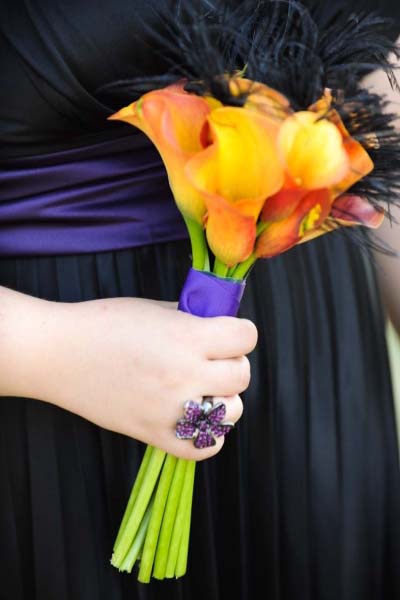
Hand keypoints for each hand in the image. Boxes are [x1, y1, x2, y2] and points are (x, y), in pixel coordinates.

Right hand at [23, 296, 256, 459]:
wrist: (59, 353)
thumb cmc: (103, 323)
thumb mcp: (155, 309)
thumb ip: (193, 319)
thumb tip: (220, 327)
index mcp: (186, 337)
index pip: (247, 337)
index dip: (240, 331)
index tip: (229, 332)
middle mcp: (184, 374)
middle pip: (242, 374)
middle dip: (232, 362)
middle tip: (210, 358)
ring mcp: (170, 409)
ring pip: (232, 411)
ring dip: (224, 397)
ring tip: (201, 387)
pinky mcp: (153, 434)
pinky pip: (205, 447)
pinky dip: (209, 435)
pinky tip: (196, 418)